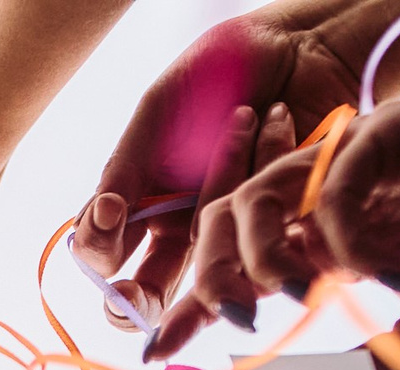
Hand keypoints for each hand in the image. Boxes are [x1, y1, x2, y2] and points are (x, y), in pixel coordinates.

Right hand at [73, 17, 355, 328]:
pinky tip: (277, 116)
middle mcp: (183, 223)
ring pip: (214, 247)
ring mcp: (232, 229)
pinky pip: (266, 220)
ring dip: (227, 169)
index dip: (103, 264)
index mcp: (143, 200)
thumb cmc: (222, 67)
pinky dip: (267, 156)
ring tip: (245, 111)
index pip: (107, 255)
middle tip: (143, 293)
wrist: (299, 44)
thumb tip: (99, 221)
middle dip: (144, 296)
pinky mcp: (280, 224)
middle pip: (154, 287)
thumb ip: (124, 167)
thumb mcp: (159, 109)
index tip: (107, 245)